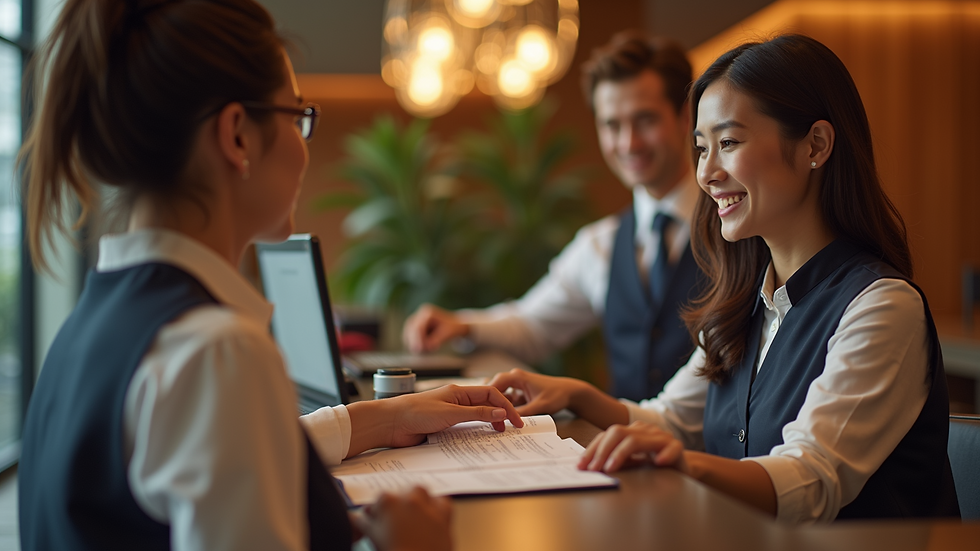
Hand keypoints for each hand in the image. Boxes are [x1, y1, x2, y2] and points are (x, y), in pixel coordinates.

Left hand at [348, 385, 524, 454]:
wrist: (390, 423)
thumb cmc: (415, 412)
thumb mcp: (450, 412)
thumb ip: (476, 413)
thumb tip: (500, 412)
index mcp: (459, 391)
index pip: (491, 394)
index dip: (506, 406)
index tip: (516, 420)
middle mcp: (456, 401)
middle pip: (485, 404)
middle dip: (501, 414)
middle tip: (512, 429)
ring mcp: (449, 414)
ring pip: (476, 417)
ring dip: (488, 424)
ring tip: (498, 434)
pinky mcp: (442, 427)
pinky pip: (463, 430)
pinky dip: (474, 434)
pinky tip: (478, 441)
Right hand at [352, 487, 452, 550]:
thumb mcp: (371, 537)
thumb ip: (363, 522)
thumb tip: (357, 517)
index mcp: (388, 501)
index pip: (381, 499)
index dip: (379, 510)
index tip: (378, 518)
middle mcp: (409, 498)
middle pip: (402, 492)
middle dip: (399, 503)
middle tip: (396, 521)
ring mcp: (427, 505)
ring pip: (421, 492)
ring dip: (416, 500)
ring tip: (412, 517)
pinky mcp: (444, 515)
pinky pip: (442, 502)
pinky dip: (436, 507)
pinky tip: (431, 517)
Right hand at [402, 304, 468, 352]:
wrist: (454, 325)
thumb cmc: (451, 328)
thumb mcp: (447, 333)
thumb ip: (437, 340)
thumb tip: (427, 347)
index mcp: (428, 312)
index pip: (418, 326)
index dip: (417, 338)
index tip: (419, 349)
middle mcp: (420, 315)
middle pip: (411, 329)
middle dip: (414, 342)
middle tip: (418, 353)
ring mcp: (416, 320)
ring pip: (408, 334)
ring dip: (413, 343)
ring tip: (423, 352)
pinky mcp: (414, 328)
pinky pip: (409, 337)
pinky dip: (414, 344)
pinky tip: (420, 350)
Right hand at [488, 369, 587, 415]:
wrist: (569, 392)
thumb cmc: (557, 395)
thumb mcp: (540, 406)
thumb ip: (524, 413)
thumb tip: (509, 422)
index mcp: (517, 376)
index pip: (496, 384)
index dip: (488, 397)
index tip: (483, 409)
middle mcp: (514, 378)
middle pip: (495, 389)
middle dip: (490, 402)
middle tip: (486, 416)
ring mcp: (516, 385)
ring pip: (499, 395)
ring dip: (496, 406)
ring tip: (491, 419)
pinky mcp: (519, 392)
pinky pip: (506, 399)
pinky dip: (503, 408)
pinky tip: (501, 419)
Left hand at [578, 421, 688, 473]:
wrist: (681, 469)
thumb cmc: (652, 467)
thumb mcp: (629, 464)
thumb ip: (612, 462)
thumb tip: (588, 468)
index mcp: (630, 432)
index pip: (606, 436)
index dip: (592, 450)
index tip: (581, 466)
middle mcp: (643, 431)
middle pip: (617, 433)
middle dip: (602, 451)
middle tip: (594, 469)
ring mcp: (660, 437)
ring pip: (637, 439)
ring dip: (621, 454)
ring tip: (611, 468)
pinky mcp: (676, 447)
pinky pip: (670, 447)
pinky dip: (664, 454)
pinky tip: (658, 463)